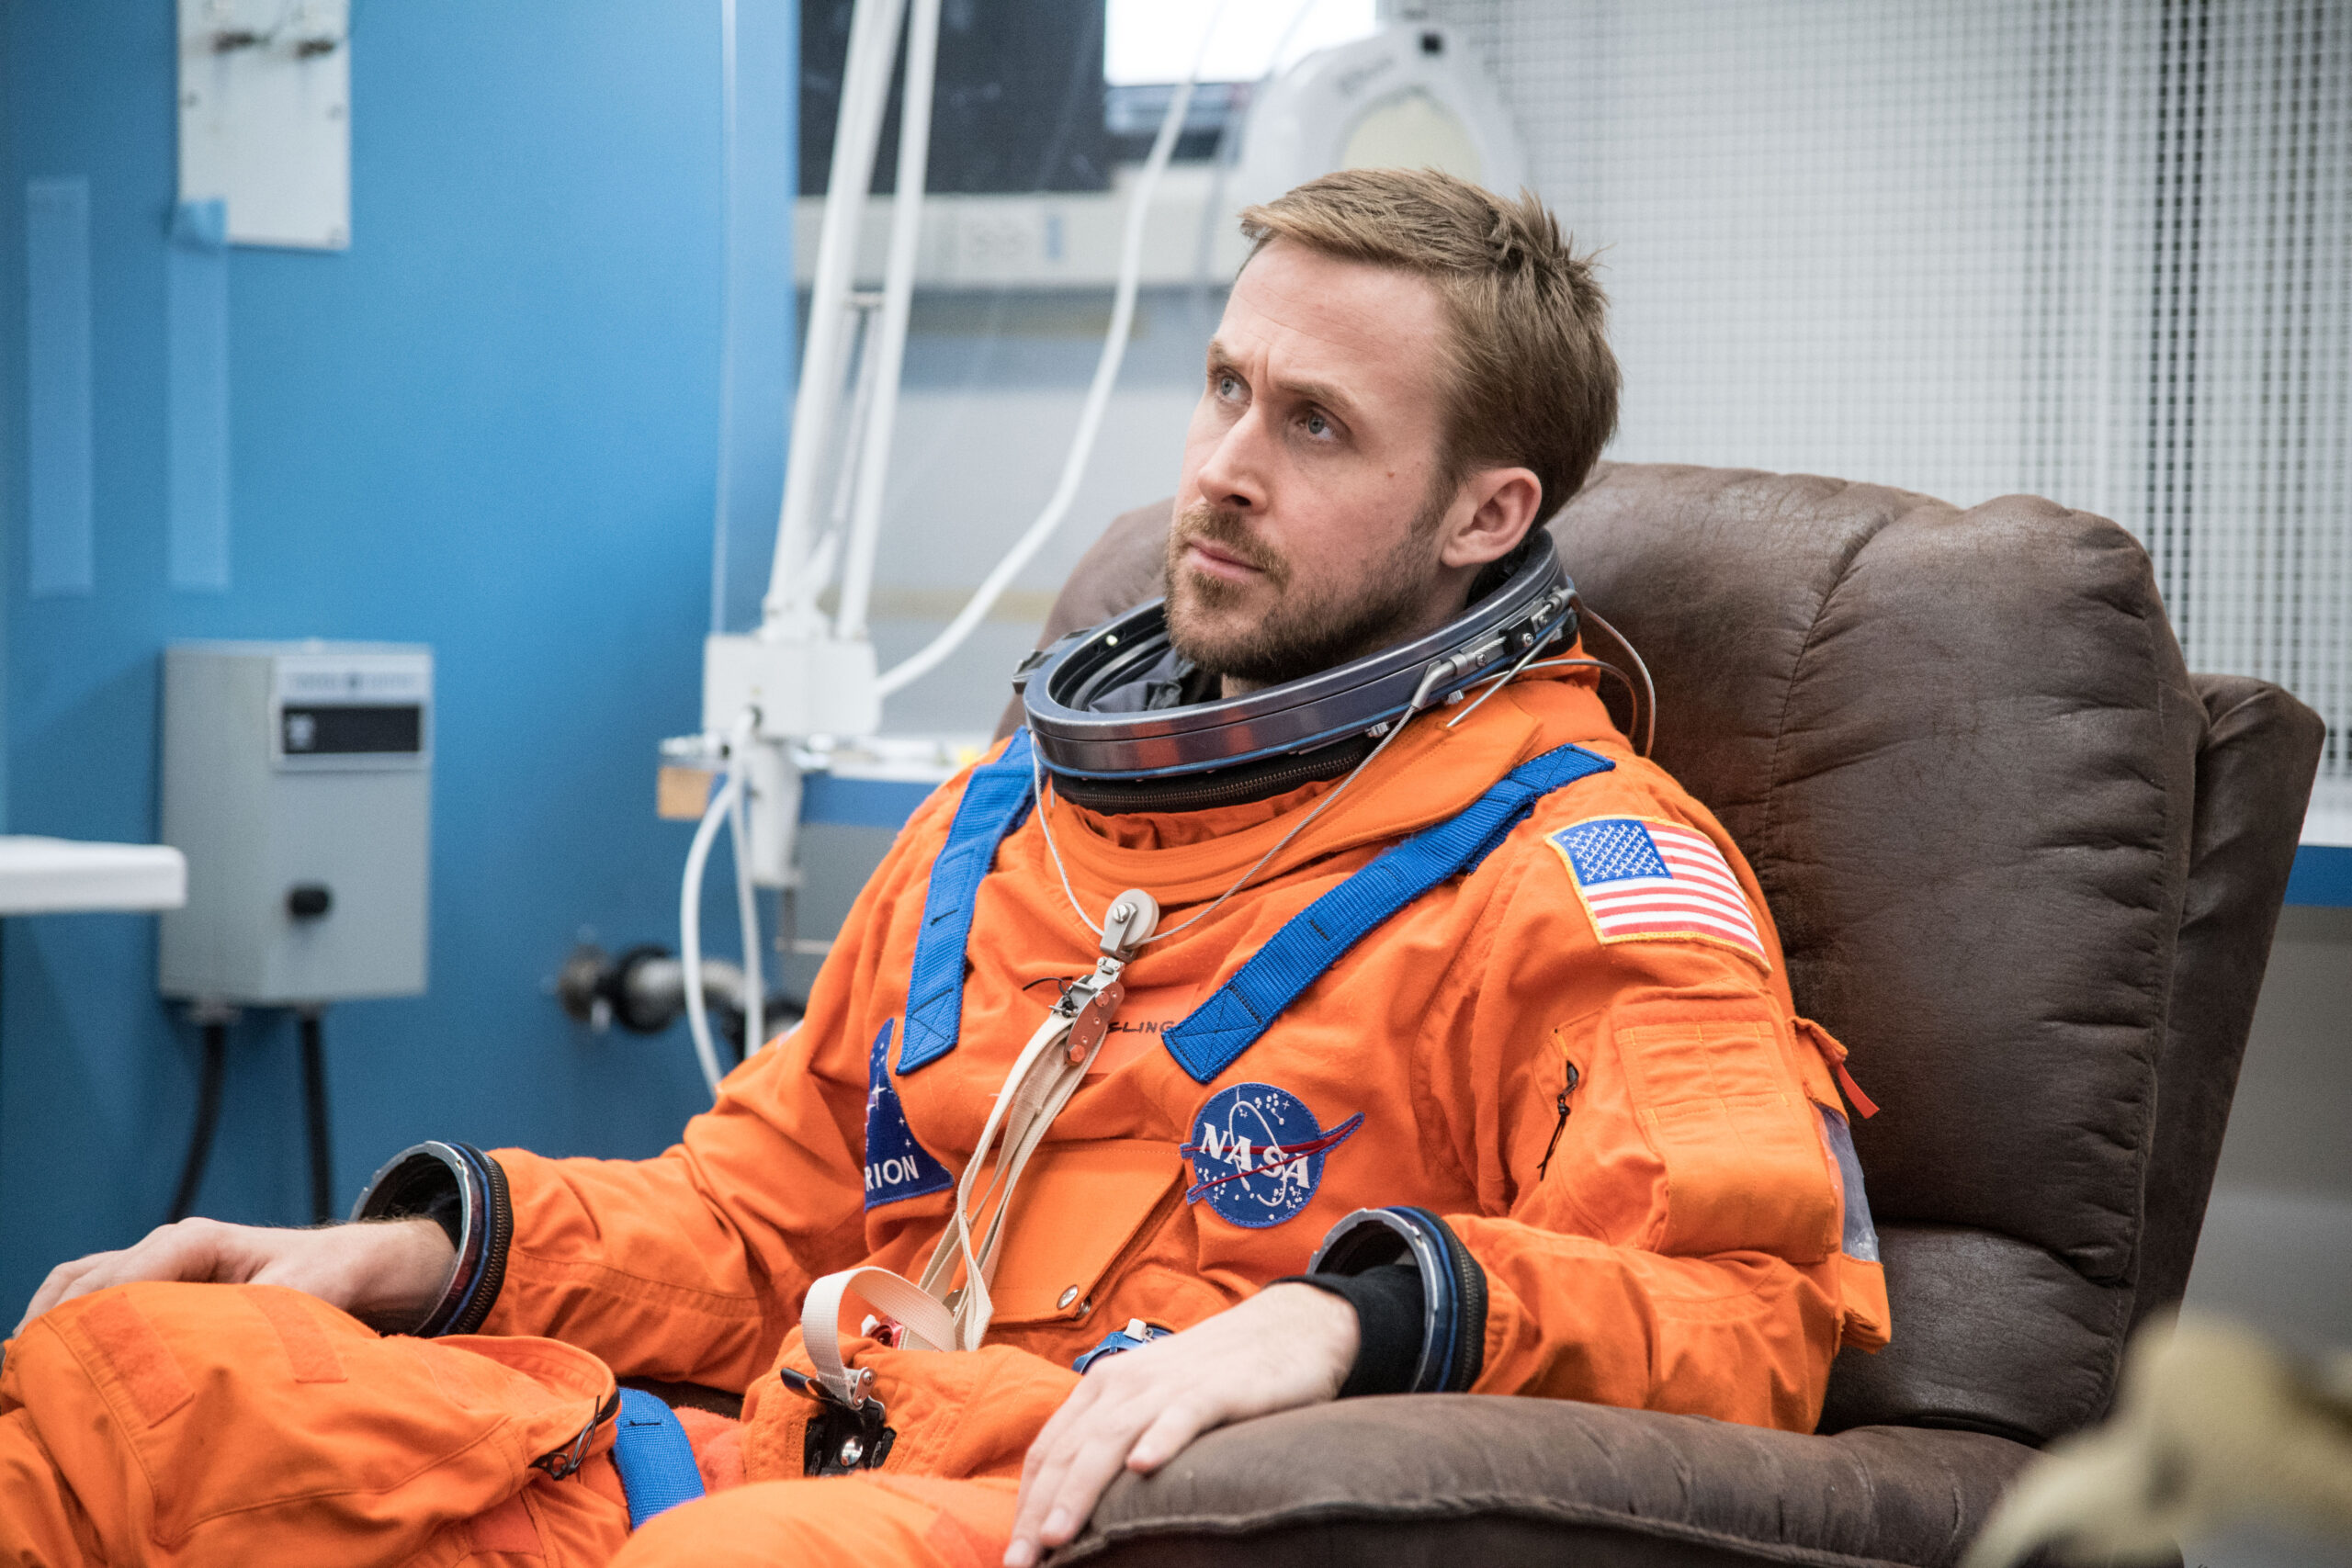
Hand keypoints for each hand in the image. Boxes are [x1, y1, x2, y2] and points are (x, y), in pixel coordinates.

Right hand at [14, 1217, 456, 1335]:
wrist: (357, 1263)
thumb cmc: (335, 1270)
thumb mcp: (311, 1289)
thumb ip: (265, 1310)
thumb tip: (221, 1343)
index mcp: (198, 1241)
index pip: (123, 1276)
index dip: (89, 1317)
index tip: (62, 1358)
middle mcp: (169, 1248)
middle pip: (87, 1279)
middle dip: (55, 1323)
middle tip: (28, 1376)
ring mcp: (161, 1266)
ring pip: (82, 1285)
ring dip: (53, 1322)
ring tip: (28, 1374)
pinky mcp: (161, 1288)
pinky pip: (97, 1297)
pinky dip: (68, 1322)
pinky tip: (54, 1363)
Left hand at [1004, 1283, 1358, 1566]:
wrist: (1288, 1329)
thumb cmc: (1215, 1377)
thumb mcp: (1153, 1402)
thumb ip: (1117, 1439)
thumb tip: (1078, 1503)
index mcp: (1104, 1387)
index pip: (1049, 1449)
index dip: (1025, 1502)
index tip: (1016, 1550)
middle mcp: (1126, 1383)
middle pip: (1069, 1451)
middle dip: (1039, 1510)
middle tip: (1020, 1561)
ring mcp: (1169, 1384)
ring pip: (1111, 1439)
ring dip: (1080, 1490)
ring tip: (1057, 1537)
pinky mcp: (1217, 1389)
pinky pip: (1182, 1415)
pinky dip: (1160, 1440)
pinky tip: (1143, 1468)